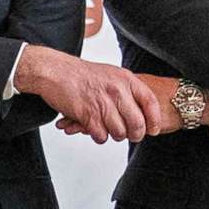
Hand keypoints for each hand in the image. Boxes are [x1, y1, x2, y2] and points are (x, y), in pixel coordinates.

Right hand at [59, 73, 190, 137]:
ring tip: (107, 128)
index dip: (154, 120)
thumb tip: (142, 112)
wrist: (55, 71)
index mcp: (125, 79)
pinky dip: (98, 136)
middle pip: (137, 123)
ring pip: (119, 132)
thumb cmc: (81, 75)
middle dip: (135, 134)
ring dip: (114, 135)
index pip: (150, 102)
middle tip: (130, 135)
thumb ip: (126, 90)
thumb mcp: (111, 75)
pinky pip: (101, 136)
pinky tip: (94, 129)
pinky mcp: (87, 114)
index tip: (154, 130)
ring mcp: (102, 102)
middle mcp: (117, 90)